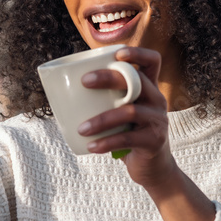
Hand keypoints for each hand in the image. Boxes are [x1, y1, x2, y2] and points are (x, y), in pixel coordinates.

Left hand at [78, 46, 176, 189]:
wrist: (152, 167)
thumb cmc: (129, 133)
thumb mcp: (122, 112)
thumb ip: (106, 99)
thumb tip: (62, 91)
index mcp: (150, 88)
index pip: (152, 61)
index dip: (137, 53)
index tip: (117, 54)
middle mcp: (157, 100)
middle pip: (137, 81)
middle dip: (109, 77)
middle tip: (84, 82)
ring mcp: (158, 120)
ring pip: (130, 111)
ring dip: (101, 120)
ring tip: (81, 129)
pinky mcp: (154, 141)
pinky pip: (128, 139)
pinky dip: (106, 142)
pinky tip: (91, 147)